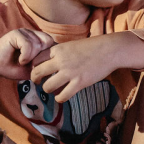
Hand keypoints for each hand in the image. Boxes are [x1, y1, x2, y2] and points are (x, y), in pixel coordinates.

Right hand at [0, 28, 55, 79]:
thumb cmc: (12, 68)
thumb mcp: (33, 68)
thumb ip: (44, 63)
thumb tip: (58, 63)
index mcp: (37, 39)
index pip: (53, 44)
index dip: (49, 56)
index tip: (40, 66)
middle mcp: (32, 33)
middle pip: (48, 44)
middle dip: (41, 57)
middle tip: (31, 65)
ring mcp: (24, 32)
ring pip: (38, 44)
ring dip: (32, 58)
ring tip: (24, 62)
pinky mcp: (16, 33)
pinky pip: (29, 45)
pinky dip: (26, 56)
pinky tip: (20, 61)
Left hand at [29, 34, 143, 102]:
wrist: (109, 50)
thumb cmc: (92, 47)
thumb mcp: (71, 45)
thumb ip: (60, 52)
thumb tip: (49, 61)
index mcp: (58, 49)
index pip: (36, 59)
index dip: (34, 66)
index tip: (37, 70)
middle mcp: (61, 61)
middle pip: (37, 73)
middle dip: (35, 79)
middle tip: (38, 82)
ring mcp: (70, 72)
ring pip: (48, 86)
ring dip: (47, 90)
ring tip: (51, 90)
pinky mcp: (79, 83)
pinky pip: (63, 95)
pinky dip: (59, 98)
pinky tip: (60, 97)